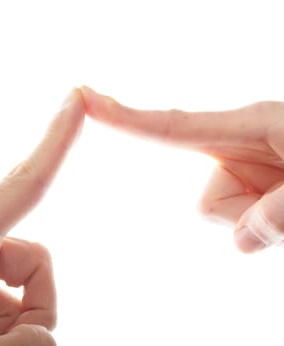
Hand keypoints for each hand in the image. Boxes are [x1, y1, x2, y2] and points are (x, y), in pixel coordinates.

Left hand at [0, 88, 83, 345]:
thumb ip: (29, 342)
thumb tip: (46, 336)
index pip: (23, 183)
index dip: (55, 139)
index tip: (75, 100)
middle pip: (34, 261)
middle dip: (33, 307)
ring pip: (27, 289)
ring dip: (15, 327)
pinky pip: (10, 304)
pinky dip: (4, 332)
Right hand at [81, 86, 283, 252]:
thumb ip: (282, 211)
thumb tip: (241, 241)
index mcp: (249, 126)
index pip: (169, 126)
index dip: (124, 116)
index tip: (85, 100)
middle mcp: (235, 145)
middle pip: (205, 198)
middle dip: (240, 213)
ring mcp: (240, 166)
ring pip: (219, 213)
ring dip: (255, 219)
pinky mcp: (247, 184)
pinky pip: (235, 220)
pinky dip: (259, 224)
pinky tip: (283, 208)